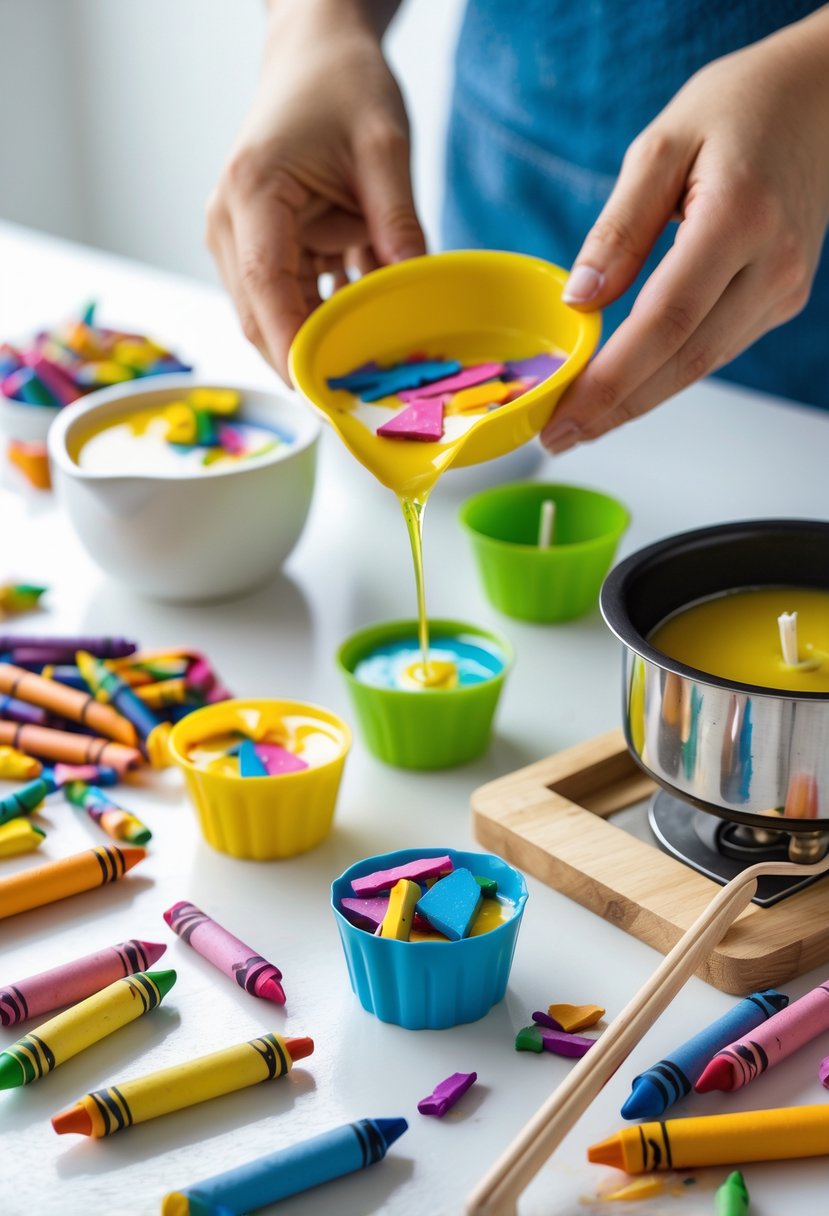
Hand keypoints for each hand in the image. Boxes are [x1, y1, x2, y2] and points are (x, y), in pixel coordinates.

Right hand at [206, 4, 424, 380]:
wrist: (316, 49)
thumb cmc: (342, 83)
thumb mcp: (384, 148)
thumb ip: (399, 223)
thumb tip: (418, 293)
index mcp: (254, 194)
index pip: (265, 289)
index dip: (294, 349)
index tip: (327, 395)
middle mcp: (232, 222)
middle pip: (261, 317)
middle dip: (308, 362)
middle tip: (364, 402)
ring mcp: (242, 238)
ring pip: (275, 316)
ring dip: (321, 344)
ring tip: (375, 374)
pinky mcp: (265, 246)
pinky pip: (294, 299)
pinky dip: (329, 319)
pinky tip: (371, 333)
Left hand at [542, 10, 828, 453]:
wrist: (819, 98)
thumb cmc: (737, 109)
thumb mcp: (661, 147)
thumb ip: (617, 228)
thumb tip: (578, 299)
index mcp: (738, 219)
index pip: (664, 322)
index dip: (611, 380)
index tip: (564, 414)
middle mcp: (772, 264)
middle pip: (684, 360)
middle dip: (616, 409)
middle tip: (557, 437)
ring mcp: (784, 288)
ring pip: (702, 365)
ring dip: (638, 402)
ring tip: (580, 423)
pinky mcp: (782, 298)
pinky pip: (717, 349)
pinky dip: (667, 375)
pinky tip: (625, 388)